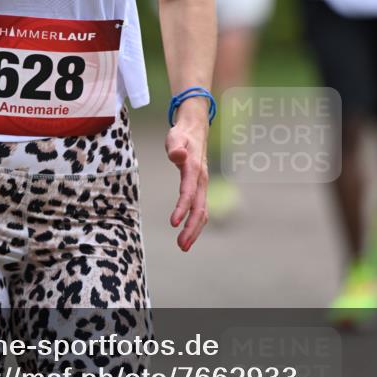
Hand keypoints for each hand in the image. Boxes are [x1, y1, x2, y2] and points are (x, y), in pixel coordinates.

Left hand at [166, 119, 208, 251]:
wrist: (195, 130)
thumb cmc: (182, 135)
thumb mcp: (175, 136)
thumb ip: (175, 146)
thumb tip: (178, 155)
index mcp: (194, 168)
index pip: (188, 192)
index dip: (182, 207)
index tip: (174, 223)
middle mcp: (201, 179)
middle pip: (199, 207)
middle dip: (191, 227)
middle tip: (181, 245)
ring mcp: (203, 184)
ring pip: (202, 211)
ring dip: (194, 229)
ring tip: (183, 245)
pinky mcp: (200, 188)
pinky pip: (200, 208)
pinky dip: (196, 222)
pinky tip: (188, 233)